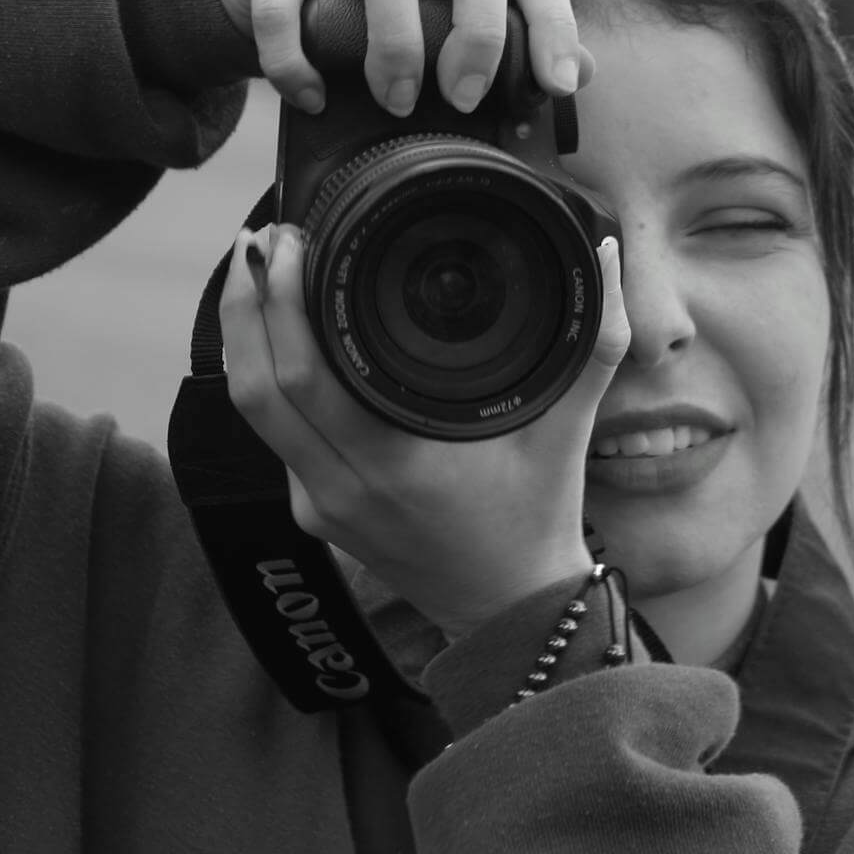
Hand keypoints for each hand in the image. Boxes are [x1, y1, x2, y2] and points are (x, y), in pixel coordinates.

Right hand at [215, 0, 594, 115]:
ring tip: (395, 99)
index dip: (553, 24)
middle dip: (480, 36)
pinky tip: (314, 96)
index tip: (554, 85)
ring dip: (397, 47)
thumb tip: (580, 74)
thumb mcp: (442, 7)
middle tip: (464, 98)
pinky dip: (299, 60)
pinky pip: (289, 6)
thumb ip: (509, 34)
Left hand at [219, 225, 629, 638]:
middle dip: (246, 303)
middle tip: (262, 239)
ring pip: (252, 412)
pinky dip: (266, 378)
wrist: (511, 614)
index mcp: (397, 462)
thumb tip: (609, 256)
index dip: (283, 301)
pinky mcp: (313, 514)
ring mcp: (320, 506)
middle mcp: (345, 486)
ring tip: (254, 270)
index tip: (293, 241)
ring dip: (244, 337)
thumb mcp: (571, 429)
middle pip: (256, 387)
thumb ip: (596, 340)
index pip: (306, 373)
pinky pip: (273, 436)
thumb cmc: (538, 518)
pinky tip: (278, 335)